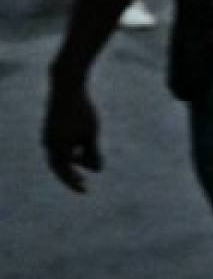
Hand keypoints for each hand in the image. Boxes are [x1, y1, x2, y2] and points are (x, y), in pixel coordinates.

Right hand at [43, 74, 101, 193]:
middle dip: (71, 176)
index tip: (85, 191)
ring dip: (72, 162)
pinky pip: (58, 146)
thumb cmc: (83, 110)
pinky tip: (80, 151)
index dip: (74, 183)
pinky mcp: (50, 129)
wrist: (67, 87)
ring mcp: (47, 136)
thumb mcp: (91, 133)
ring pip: (59, 156)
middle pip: (59, 166)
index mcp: (58, 147)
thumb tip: (98, 171)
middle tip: (83, 185)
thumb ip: (93, 152)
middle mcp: (48, 144)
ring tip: (89, 164)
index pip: (65, 172)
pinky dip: (69, 152)